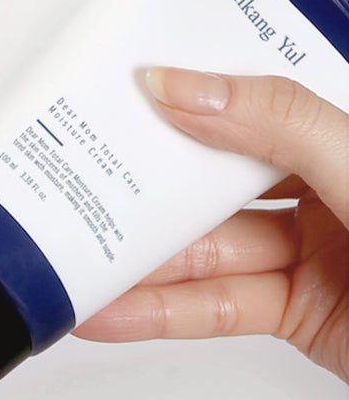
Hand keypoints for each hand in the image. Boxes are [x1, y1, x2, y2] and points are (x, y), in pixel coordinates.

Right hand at [74, 70, 347, 381]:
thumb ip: (282, 125)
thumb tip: (186, 86)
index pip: (266, 97)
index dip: (199, 89)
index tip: (127, 88)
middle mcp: (339, 187)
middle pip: (223, 177)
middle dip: (150, 184)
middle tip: (79, 176)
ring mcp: (317, 253)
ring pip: (211, 249)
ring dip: (141, 260)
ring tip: (77, 255)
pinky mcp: (298, 313)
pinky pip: (218, 306)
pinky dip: (160, 312)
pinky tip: (110, 309)